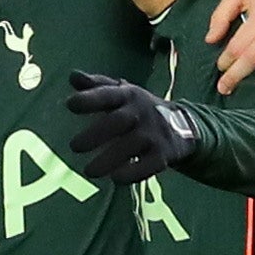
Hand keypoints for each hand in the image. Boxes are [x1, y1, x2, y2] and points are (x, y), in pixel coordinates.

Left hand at [66, 71, 198, 183]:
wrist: (184, 125)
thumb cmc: (138, 108)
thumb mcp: (121, 92)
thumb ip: (96, 86)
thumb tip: (72, 76)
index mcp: (128, 95)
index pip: (108, 94)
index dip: (90, 99)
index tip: (70, 104)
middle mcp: (141, 112)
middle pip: (118, 121)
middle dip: (96, 133)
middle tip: (74, 146)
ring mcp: (153, 134)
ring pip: (131, 145)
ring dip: (108, 159)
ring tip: (88, 171)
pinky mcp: (163, 155)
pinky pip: (149, 165)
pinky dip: (133, 172)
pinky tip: (115, 178)